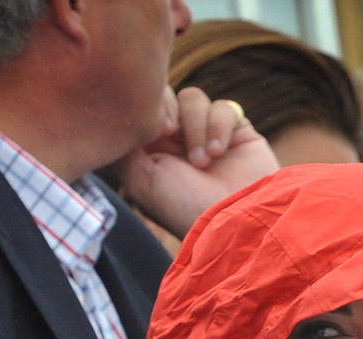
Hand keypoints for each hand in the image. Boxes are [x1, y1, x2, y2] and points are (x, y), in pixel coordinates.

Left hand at [117, 86, 278, 239]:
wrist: (231, 220)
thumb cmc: (181, 205)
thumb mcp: (140, 178)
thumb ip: (127, 143)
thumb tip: (128, 110)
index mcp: (148, 149)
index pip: (141, 107)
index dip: (148, 108)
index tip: (156, 133)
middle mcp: (174, 139)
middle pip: (165, 94)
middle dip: (169, 111)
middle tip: (172, 134)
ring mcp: (204, 132)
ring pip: (192, 98)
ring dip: (196, 128)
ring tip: (202, 162)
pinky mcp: (235, 130)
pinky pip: (223, 107)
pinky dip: (219, 126)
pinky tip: (219, 152)